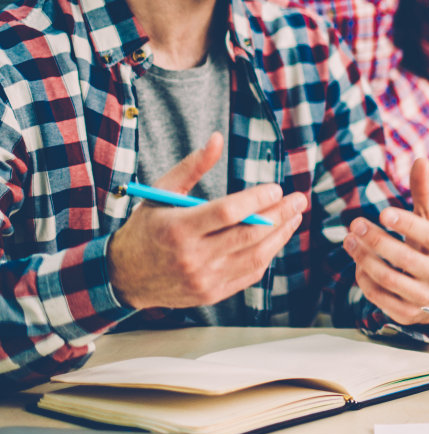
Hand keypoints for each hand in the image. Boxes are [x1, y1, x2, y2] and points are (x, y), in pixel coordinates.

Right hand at [108, 133, 307, 309]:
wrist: (123, 277)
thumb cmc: (146, 227)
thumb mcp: (160, 193)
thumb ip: (192, 167)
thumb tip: (218, 138)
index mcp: (177, 229)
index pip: (227, 212)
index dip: (256, 200)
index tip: (277, 188)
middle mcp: (191, 258)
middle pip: (248, 234)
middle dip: (280, 214)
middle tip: (299, 199)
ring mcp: (203, 279)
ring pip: (255, 256)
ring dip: (280, 235)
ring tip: (294, 217)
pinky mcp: (211, 295)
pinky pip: (249, 274)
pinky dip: (267, 254)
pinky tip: (277, 237)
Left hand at [343, 160, 428, 324]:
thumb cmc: (427, 248)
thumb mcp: (428, 221)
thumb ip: (422, 192)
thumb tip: (420, 160)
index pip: (428, 235)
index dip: (406, 224)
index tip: (383, 212)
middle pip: (404, 259)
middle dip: (376, 241)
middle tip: (354, 226)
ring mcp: (423, 296)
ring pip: (389, 280)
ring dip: (364, 260)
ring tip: (348, 242)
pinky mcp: (407, 313)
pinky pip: (379, 298)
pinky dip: (364, 281)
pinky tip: (357, 266)